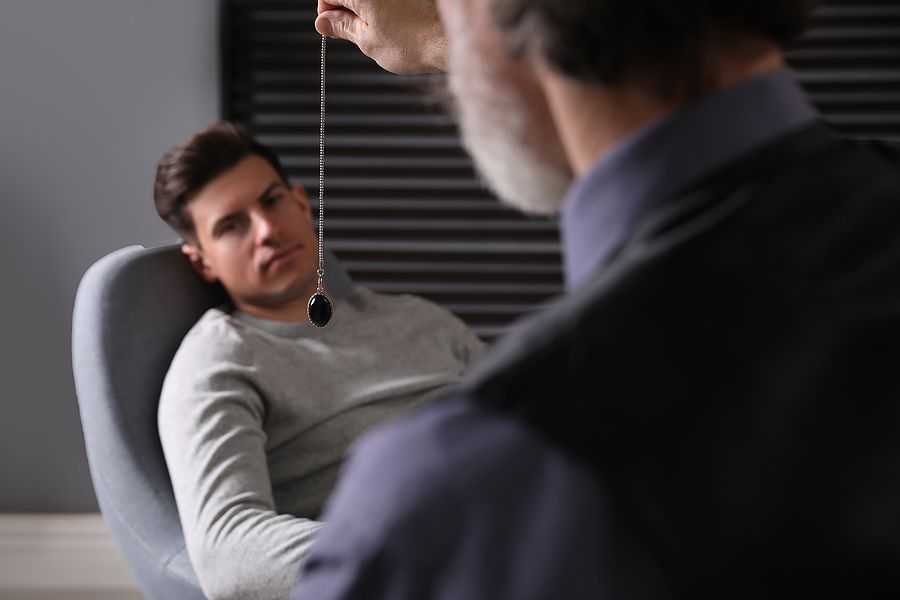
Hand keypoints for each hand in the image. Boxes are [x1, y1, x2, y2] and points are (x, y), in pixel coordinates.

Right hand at [315, 0, 446, 74]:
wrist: (445, 42)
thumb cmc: (412, 44)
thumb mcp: (367, 41)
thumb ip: (342, 28)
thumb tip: (323, 23)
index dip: (326, 13)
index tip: (331, 28)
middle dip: (344, 12)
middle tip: (353, 34)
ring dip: (363, 12)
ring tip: (376, 34)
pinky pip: (382, 1)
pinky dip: (380, 10)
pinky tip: (390, 27)